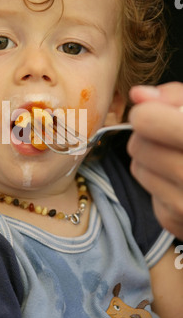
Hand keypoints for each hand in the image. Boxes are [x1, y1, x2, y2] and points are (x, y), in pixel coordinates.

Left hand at [127, 82, 182, 239]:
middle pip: (138, 145)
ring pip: (138, 168)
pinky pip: (147, 192)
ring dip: (151, 160)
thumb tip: (137, 94)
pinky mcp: (176, 223)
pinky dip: (160, 184)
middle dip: (148, 137)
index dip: (146, 113)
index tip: (154, 113)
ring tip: (180, 158)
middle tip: (171, 137)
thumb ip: (176, 97)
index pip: (149, 122)